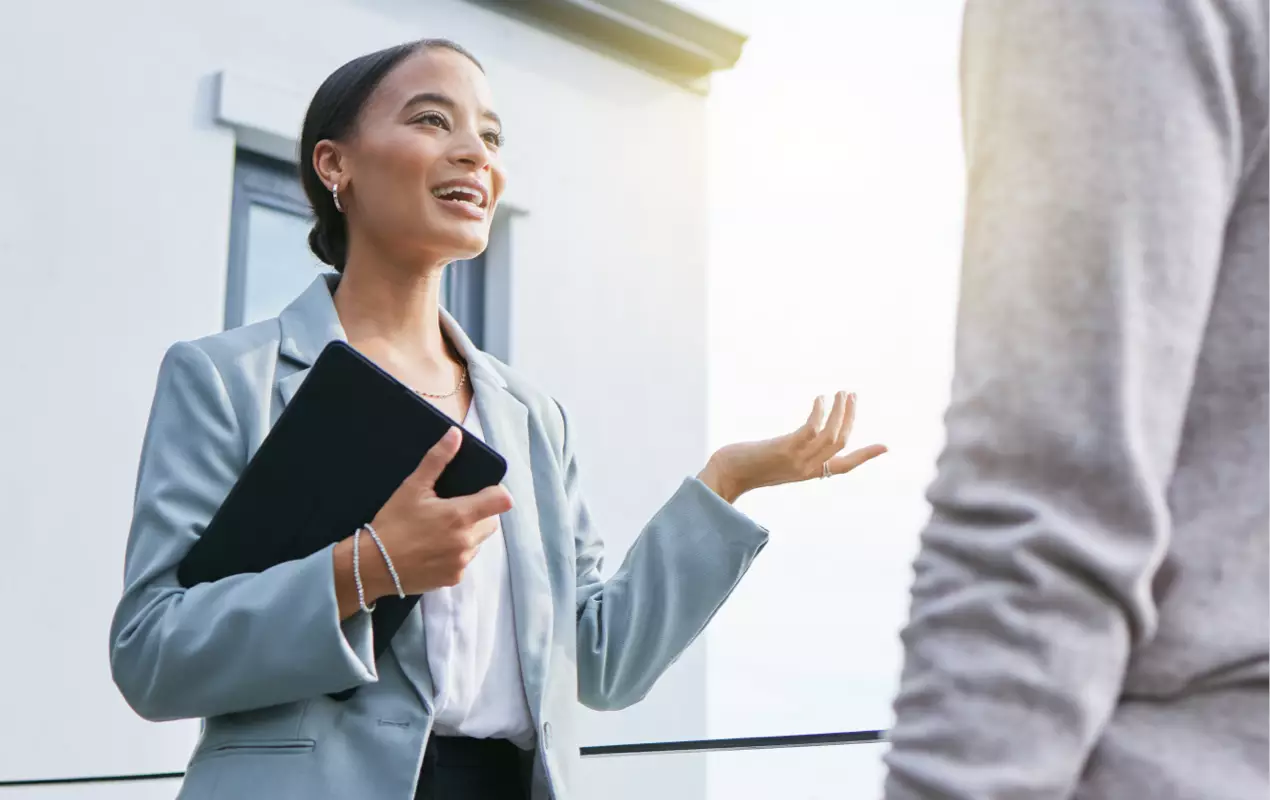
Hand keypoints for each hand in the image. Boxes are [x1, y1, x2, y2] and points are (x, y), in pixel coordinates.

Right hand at [336, 428, 512, 612]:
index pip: (502, 501)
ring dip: (468, 535)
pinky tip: (434, 549)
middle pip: (491, 522)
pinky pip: (464, 561)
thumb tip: (455, 434)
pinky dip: (456, 554)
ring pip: (478, 542)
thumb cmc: (392, 523)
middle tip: (453, 510)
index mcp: (460, 516)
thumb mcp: (412, 488)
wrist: (372, 566)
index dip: (496, 493)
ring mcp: (461, 562)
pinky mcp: (453, 578)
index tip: (481, 492)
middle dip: (479, 514)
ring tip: (441, 531)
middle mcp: (466, 541)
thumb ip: (437, 460)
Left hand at [699, 391, 886, 502]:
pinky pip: (811, 429)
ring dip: (840, 411)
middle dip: (851, 418)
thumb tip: (802, 437)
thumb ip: (792, 452)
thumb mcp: (775, 461)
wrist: (725, 475)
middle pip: (841, 443)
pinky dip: (820, 411)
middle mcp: (807, 469)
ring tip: (842, 392)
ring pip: (831, 435)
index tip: (886, 446)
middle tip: (852, 395)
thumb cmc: (745, 466)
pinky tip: (820, 398)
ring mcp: (797, 460)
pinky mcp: (784, 450)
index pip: (845, 467)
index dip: (866, 456)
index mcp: (808, 473)